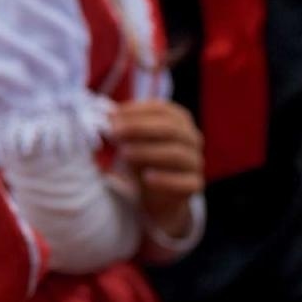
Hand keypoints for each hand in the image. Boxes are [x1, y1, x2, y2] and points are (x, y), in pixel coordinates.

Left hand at [110, 100, 203, 237]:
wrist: (152, 192)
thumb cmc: (139, 157)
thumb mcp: (129, 139)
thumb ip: (120, 127)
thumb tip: (107, 116)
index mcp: (177, 119)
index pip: (161, 108)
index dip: (136, 110)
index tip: (113, 115)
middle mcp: (191, 137)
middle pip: (170, 128)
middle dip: (139, 128)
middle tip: (114, 132)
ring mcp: (195, 161)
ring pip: (176, 154)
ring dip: (147, 152)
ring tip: (123, 154)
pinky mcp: (194, 184)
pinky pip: (185, 181)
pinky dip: (165, 179)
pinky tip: (147, 178)